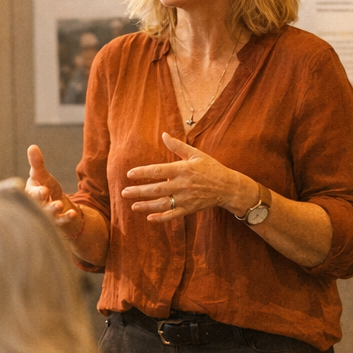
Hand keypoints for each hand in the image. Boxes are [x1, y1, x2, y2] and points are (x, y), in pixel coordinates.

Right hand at [26, 144, 81, 236]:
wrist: (52, 202)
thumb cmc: (43, 186)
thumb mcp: (41, 174)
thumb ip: (37, 163)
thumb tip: (32, 147)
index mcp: (30, 195)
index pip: (31, 195)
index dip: (37, 193)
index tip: (44, 190)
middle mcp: (36, 207)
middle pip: (39, 207)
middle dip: (45, 205)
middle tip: (52, 202)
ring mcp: (46, 216)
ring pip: (49, 216)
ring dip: (53, 211)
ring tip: (59, 205)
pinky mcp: (56, 222)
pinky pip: (61, 221)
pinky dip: (66, 218)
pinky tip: (73, 213)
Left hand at [122, 133, 255, 222]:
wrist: (228, 187)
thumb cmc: (211, 168)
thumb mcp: (196, 154)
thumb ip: (178, 146)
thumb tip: (163, 134)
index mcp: (183, 169)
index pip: (158, 171)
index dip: (143, 173)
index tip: (129, 174)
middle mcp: (183, 185)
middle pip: (157, 189)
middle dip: (139, 191)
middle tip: (124, 192)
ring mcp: (186, 198)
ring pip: (163, 204)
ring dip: (146, 206)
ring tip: (133, 206)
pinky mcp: (189, 209)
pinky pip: (173, 215)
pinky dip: (161, 218)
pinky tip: (149, 217)